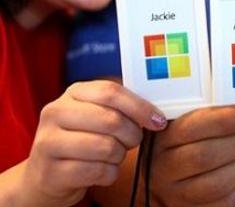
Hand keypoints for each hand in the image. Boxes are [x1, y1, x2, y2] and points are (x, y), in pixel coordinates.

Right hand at [17, 80, 166, 206]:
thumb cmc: (82, 138)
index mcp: (73, 92)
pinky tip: (103, 170)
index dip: (139, 106)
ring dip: (119, 155)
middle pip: (111, 119)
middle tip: (133, 141)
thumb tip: (156, 114)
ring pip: (106, 147)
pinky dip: (109, 173)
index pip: (111, 92)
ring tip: (114, 155)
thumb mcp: (96, 114)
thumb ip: (120, 107)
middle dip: (132, 134)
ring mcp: (49, 142)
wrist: (45, 174)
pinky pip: (97, 171)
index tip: (158, 120)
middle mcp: (56, 112)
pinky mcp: (50, 172)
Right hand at [150, 104, 234, 205]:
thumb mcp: (187, 123)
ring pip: (216, 184)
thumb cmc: (185, 143)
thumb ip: (209, 116)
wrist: (165, 179)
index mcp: (163, 138)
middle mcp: (164, 168)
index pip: (193, 127)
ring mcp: (175, 195)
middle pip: (205, 156)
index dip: (226, 120)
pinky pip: (223, 204)